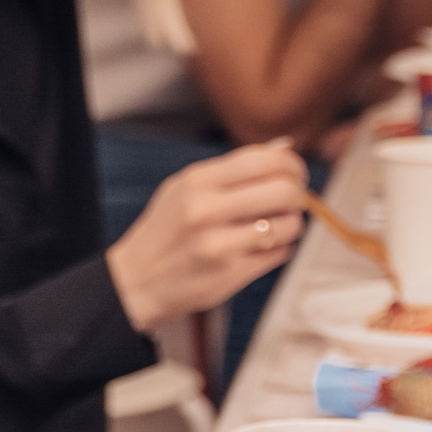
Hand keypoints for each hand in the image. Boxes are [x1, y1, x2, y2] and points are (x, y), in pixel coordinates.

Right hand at [105, 142, 307, 333]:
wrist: (134, 283)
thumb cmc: (163, 233)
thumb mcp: (182, 190)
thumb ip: (230, 169)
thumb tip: (283, 147)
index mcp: (195, 183)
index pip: (265, 160)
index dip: (291, 165)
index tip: (292, 174)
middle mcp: (206, 211)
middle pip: (285, 190)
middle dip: (297, 195)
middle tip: (290, 201)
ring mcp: (220, 245)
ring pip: (290, 224)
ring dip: (289, 225)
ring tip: (271, 228)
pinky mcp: (232, 274)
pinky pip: (281, 253)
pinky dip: (277, 249)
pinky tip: (257, 248)